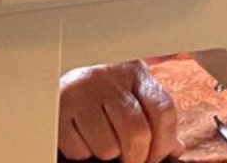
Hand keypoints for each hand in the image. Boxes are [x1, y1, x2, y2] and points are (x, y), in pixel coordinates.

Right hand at [58, 60, 179, 162]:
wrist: (51, 81)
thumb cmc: (99, 98)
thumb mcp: (131, 101)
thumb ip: (154, 123)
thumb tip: (175, 149)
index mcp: (133, 72)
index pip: (163, 109)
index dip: (164, 142)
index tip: (155, 157)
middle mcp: (107, 76)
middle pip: (136, 131)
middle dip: (136, 157)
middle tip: (129, 160)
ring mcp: (80, 90)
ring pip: (108, 146)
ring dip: (106, 153)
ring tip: (99, 141)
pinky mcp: (58, 108)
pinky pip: (79, 149)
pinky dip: (81, 152)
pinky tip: (80, 136)